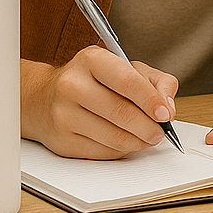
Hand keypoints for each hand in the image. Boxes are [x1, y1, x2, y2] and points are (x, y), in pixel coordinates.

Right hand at [19, 49, 178, 159]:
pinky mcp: (61, 141)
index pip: (126, 81)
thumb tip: (169, 107)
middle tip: (160, 132)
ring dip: (138, 142)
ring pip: (113, 137)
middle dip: (148, 127)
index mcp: (91, 60)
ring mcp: (63, 114)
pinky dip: (120, 150)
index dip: (150, 100)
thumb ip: (156, 81)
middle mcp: (72, 85)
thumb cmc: (92, 81)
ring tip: (147, 138)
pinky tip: (125, 142)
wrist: (43, 98)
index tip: (166, 115)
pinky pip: (101, 152)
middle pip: (120, 112)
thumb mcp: (125, 67)